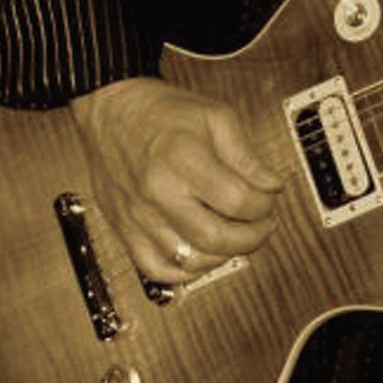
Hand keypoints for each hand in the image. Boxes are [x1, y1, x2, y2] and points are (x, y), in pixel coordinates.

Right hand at [70, 77, 283, 282]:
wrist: (110, 111)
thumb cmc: (163, 111)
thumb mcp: (215, 116)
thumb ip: (246, 155)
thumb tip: (273, 186)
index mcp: (183, 158)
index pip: (236, 200)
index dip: (263, 205)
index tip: (269, 198)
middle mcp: (159, 192)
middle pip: (216, 238)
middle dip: (252, 237)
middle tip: (262, 224)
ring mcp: (139, 216)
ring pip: (190, 260)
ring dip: (224, 255)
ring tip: (236, 236)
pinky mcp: (124, 230)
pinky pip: (157, 269)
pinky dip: (186, 271)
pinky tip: (203, 253)